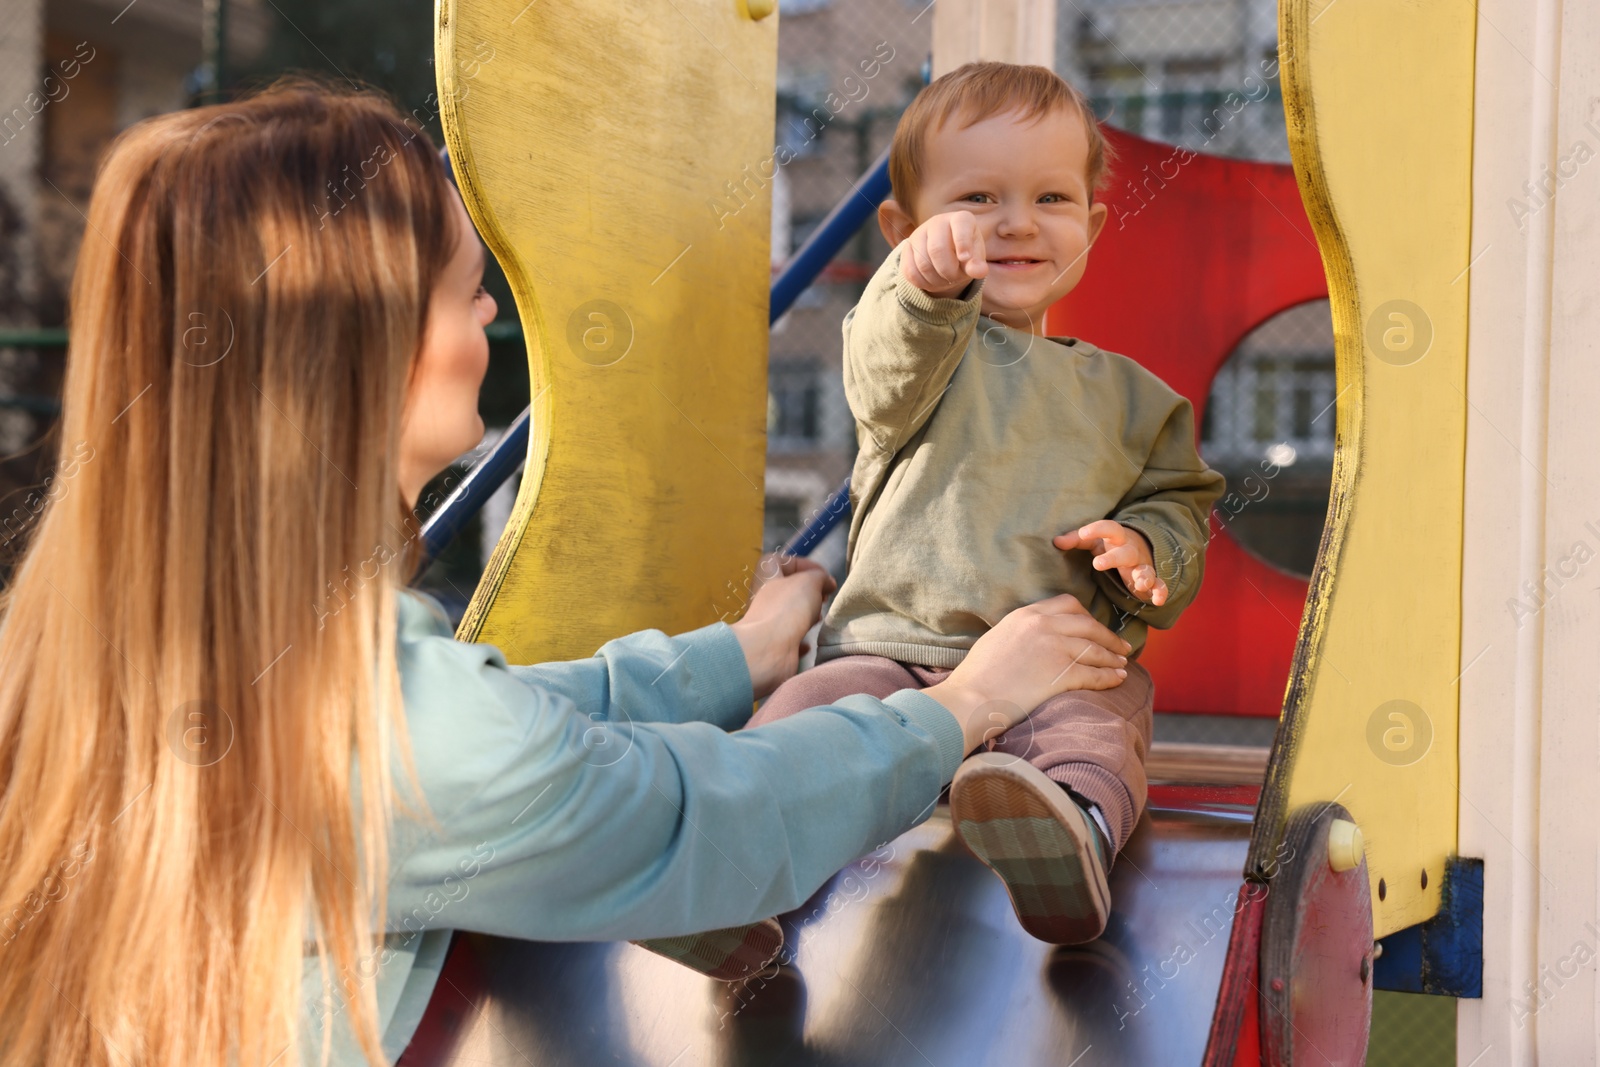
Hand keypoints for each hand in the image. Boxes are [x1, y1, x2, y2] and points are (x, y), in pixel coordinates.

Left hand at [730, 554, 837, 699]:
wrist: (768, 651)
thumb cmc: (787, 609)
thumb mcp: (810, 581)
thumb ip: (820, 577)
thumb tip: (827, 583)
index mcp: (767, 577)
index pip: (778, 561)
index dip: (801, 563)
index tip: (822, 575)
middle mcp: (765, 599)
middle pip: (787, 589)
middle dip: (808, 592)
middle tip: (823, 598)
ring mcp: (768, 624)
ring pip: (789, 614)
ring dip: (806, 615)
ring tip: (819, 618)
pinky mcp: (773, 646)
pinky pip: (789, 639)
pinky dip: (801, 639)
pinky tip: (810, 641)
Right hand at [901, 211, 987, 298]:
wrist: (945, 255)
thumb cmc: (965, 254)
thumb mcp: (974, 258)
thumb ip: (977, 264)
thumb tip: (979, 272)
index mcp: (960, 219)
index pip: (960, 225)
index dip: (962, 242)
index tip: (964, 258)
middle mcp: (938, 222)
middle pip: (937, 249)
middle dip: (947, 271)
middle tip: (954, 278)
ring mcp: (919, 234)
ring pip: (922, 263)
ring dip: (935, 280)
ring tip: (945, 280)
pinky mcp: (907, 248)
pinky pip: (910, 271)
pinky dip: (922, 282)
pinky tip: (931, 281)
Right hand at [921, 594, 1130, 754]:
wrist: (970, 699)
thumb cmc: (976, 676)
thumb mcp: (997, 639)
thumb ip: (1020, 632)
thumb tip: (1033, 640)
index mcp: (1026, 614)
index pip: (1067, 604)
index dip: (1087, 616)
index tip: (1095, 627)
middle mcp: (1043, 625)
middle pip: (1088, 624)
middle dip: (1108, 635)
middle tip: (1120, 646)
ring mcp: (1054, 648)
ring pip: (1095, 648)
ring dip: (1113, 656)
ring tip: (1123, 664)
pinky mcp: (1061, 674)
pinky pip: (1094, 673)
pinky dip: (1110, 677)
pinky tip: (1118, 680)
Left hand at [1054, 520, 1167, 605]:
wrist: (1138, 548)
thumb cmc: (1109, 545)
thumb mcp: (1093, 541)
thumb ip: (1076, 540)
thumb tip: (1055, 541)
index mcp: (1116, 539)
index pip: (1109, 528)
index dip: (1097, 529)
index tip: (1083, 533)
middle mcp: (1131, 551)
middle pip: (1126, 552)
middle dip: (1114, 557)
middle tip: (1097, 563)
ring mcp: (1142, 566)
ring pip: (1145, 569)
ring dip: (1144, 576)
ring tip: (1139, 584)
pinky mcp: (1150, 581)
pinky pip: (1159, 585)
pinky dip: (1160, 591)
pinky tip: (1157, 600)